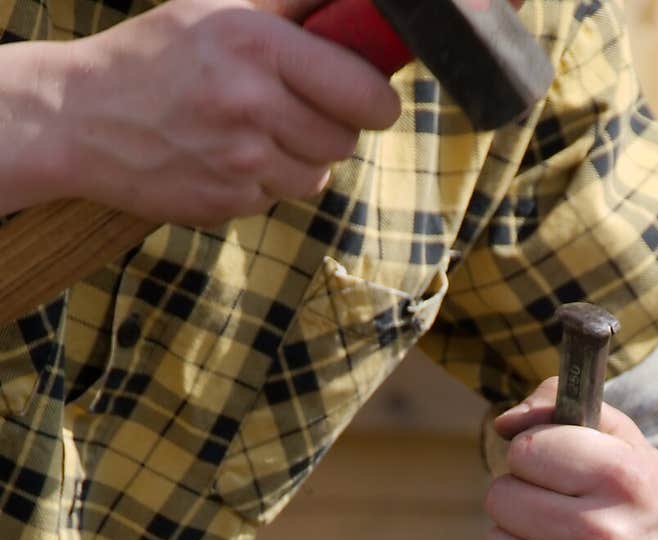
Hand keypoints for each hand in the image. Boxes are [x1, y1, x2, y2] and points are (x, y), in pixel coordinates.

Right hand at [37, 0, 400, 222]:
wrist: (81, 117)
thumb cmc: (155, 55)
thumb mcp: (218, 10)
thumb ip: (291, 9)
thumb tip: (356, 11)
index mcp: (256, 44)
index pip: (362, 91)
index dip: (377, 99)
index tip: (373, 97)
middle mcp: (251, 104)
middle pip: (345, 138)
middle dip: (334, 126)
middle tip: (302, 109)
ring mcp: (239, 161)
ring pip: (317, 174)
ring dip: (302, 158)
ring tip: (259, 132)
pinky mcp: (227, 203)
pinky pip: (278, 198)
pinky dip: (266, 181)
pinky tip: (229, 156)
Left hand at [485, 379, 657, 539]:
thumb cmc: (650, 510)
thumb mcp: (629, 447)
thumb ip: (563, 411)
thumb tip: (504, 423)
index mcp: (624, 480)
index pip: (526, 450)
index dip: (538, 456)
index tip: (557, 469)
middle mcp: (603, 535)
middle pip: (502, 497)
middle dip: (524, 498)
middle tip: (557, 511)